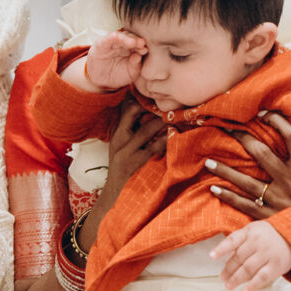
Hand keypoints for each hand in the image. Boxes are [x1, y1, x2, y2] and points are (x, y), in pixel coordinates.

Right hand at [84, 29, 146, 91]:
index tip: (145, 50)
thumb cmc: (119, 75)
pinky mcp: (101, 44)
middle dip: (136, 40)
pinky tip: (115, 36)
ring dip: (126, 38)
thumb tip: (138, 56)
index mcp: (132, 49)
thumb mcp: (130, 74)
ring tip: (133, 42)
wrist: (102, 81)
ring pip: (120, 36)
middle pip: (131, 38)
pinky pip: (106, 39)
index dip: (142, 46)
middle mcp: (123, 44)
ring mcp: (112, 43)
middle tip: (142, 44)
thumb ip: (135, 66)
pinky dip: (110, 37)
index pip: (138, 44)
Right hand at [96, 97, 165, 220]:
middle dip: (151, 105)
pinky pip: (152, 148)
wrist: (114, 196)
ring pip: (145, 129)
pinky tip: (174, 135)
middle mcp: (118, 138)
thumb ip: (132, 130)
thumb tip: (150, 113)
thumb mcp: (122, 147)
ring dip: (162, 121)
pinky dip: (164, 141)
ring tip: (177, 115)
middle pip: (132, 112)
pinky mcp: (134, 164)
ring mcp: (125, 151)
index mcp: (116, 132)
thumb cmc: (123, 170)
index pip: (125, 107)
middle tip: (169, 100)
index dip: (141, 98)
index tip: (157, 94)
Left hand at [202, 113, 290, 222]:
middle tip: (226, 130)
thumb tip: (275, 135)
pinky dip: (228, 195)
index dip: (277, 122)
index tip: (261, 113)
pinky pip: (244, 204)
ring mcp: (278, 200)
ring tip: (209, 162)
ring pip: (248, 182)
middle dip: (243, 140)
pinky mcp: (269, 216)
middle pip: (263, 154)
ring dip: (226, 171)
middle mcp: (290, 182)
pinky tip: (214, 188)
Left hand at [213, 219, 290, 290]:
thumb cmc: (267, 235)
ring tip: (229, 285)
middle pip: (238, 258)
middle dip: (228, 269)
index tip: (212, 256)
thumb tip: (224, 258)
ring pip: (248, 268)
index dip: (221, 248)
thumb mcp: (253, 231)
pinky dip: (253, 285)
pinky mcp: (276, 265)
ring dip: (236, 279)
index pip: (233, 240)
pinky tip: (246, 290)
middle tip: (222, 278)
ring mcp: (267, 254)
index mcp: (249, 232)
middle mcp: (258, 242)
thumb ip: (239, 241)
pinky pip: (262, 276)